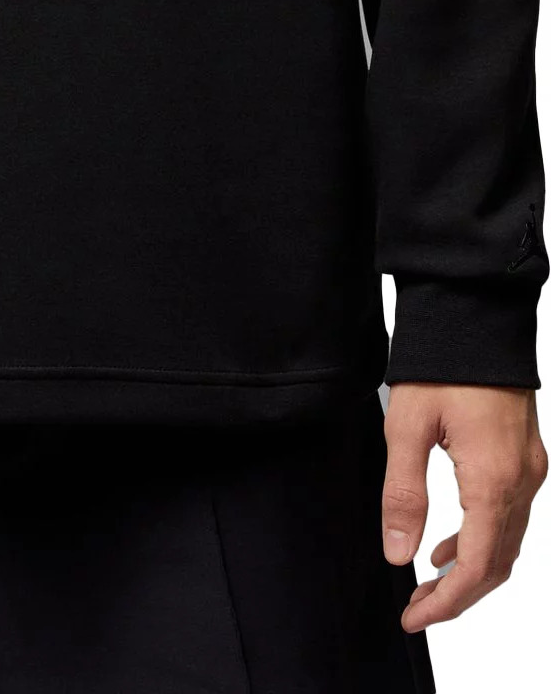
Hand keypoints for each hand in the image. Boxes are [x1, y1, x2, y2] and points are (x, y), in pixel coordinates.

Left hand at [383, 382, 547, 630]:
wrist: (477, 313)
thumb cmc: (442, 363)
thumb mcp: (407, 427)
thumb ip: (403, 494)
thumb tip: (398, 554)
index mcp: (493, 480)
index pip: (476, 568)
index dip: (445, 602)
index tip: (413, 617)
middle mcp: (522, 481)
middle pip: (498, 564)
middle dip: (458, 595)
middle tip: (417, 609)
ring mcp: (531, 468)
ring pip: (508, 543)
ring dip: (472, 570)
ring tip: (428, 580)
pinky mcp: (528, 455)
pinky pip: (511, 515)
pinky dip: (484, 539)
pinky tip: (451, 540)